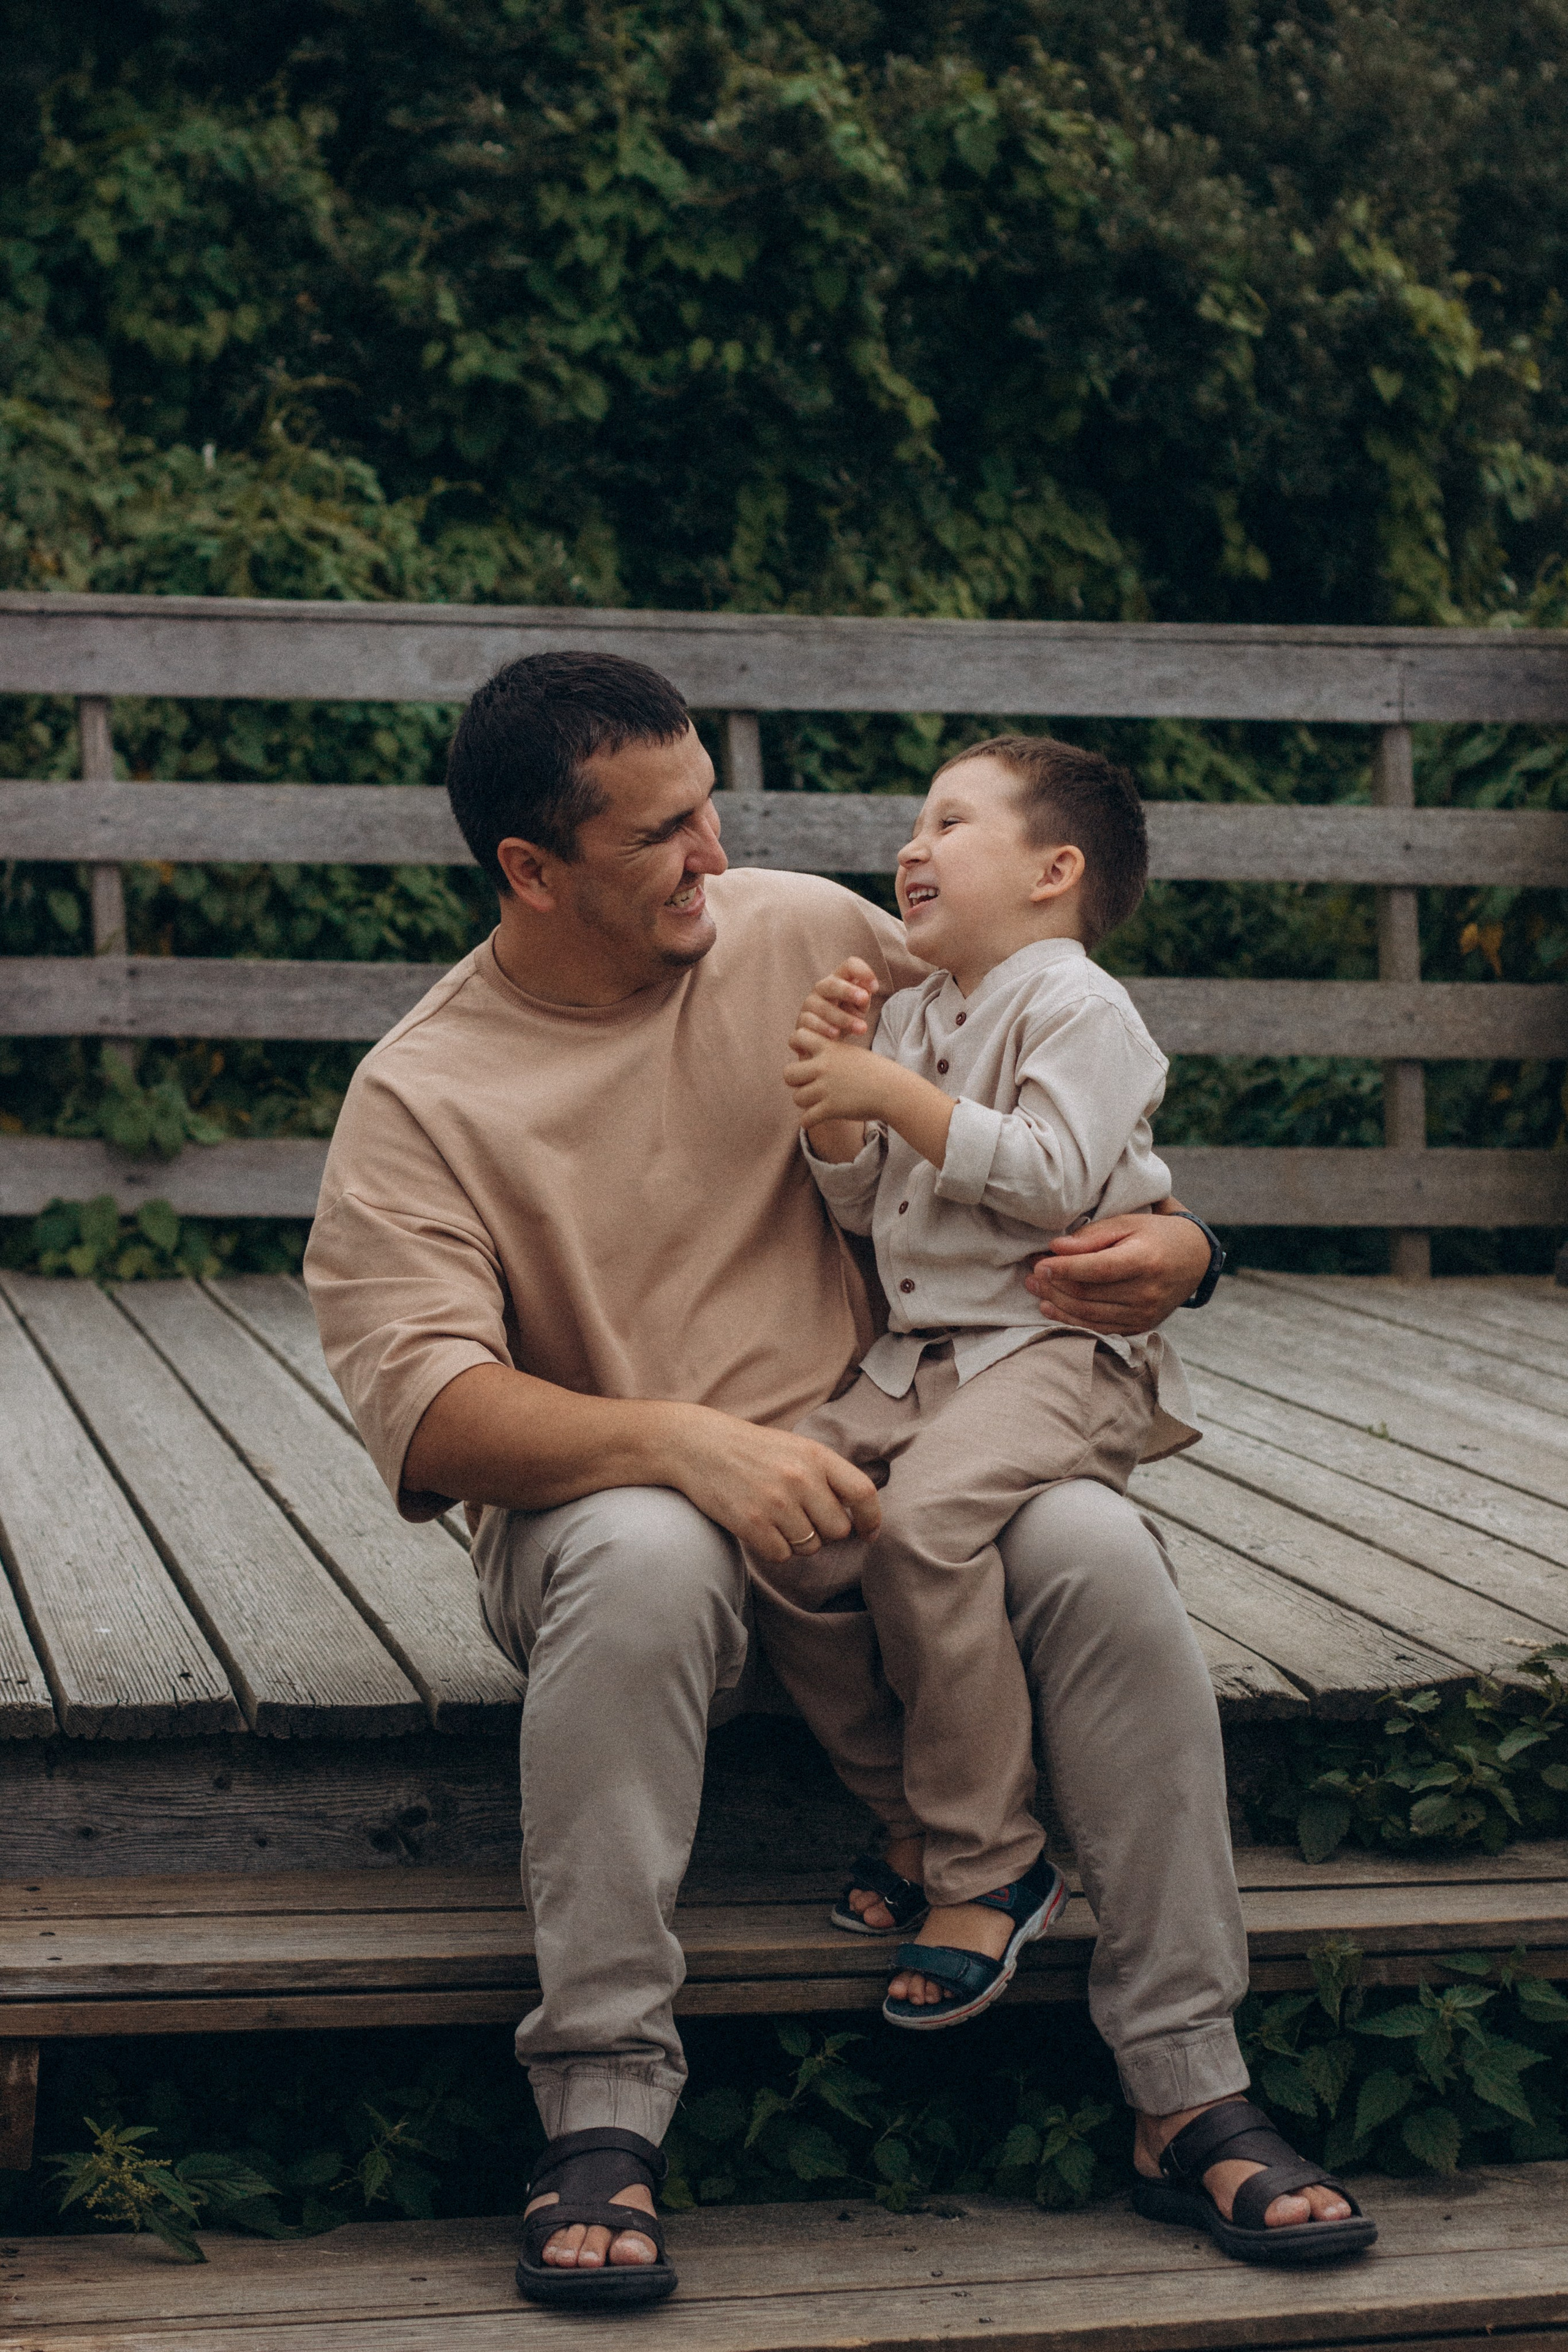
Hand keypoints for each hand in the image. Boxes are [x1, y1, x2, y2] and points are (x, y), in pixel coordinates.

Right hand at [662, 1404, 881, 1562]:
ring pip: (809, 1547)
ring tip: (775, 1518)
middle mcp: (801, 1478)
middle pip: (838, 1530)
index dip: (871, 1519)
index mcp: (816, 1456)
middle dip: (824, 1533)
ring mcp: (776, 1501)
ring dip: (797, 1542)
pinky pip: (781, 1556)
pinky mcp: (751, 1522)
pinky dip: (773, 1549)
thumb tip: (855, 1515)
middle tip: (802, 1519)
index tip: (867, 1533)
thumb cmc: (751, 1450)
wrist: (697, 1445)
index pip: (863, 1494)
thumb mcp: (795, 1448)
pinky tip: (759, 1528)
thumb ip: (825, 1475)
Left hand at [784, 1032, 888, 1128]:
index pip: (797, 1036)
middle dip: (796, 1081)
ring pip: (797, 1097)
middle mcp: (825, 1066)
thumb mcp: (851, 1054)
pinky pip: (805, 1119)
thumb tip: (808, 1054)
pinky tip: (816, 1118)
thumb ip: (830, 1052)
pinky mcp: (831, 1109)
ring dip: (806, 1102)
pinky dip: (808, 1121)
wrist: (894, 1091)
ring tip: (818, 1102)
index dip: (797, 1046)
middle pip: (788, 1073)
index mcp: (830, 1048)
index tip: (806, 1056)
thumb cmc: (876, 1072)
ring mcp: (826, 1088)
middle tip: (808, 1085)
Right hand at [793, 958, 880, 1046]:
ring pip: (822, 1007)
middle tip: (864, 998)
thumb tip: (868, 988)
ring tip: (860, 1028)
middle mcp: (821, 989)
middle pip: (832, 984)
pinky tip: (835, 1036)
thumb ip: (863, 997)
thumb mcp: (858, 1008)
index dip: (863, 972)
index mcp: (839, 981)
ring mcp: (808, 1006)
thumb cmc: (845, 1020)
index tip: (876, 987)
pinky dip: (823, 1029)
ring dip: (842, 1017)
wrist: (825, 1043)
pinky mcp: (800, 1024)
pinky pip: (809, 1023)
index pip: (850, 965)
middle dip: (848, 990)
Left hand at [1025, 1206, 1210, 1335]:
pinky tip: (1049, 1307)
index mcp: (1145, 1260)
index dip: (1064, 1268)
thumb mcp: (1127, 1223)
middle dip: (1054, 1283)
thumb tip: (1056, 1248)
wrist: (1194, 1259)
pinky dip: (1069, 1319)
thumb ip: (1092, 1236)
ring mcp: (1144, 1313)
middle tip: (1032, 1270)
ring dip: (1056, 1302)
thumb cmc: (1155, 1235)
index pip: (1097, 1269)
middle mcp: (1146, 1292)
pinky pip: (1097, 1328)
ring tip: (1034, 1286)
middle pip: (1088, 1293)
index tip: (1039, 1263)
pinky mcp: (1140, 1326)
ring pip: (1088, 1313)